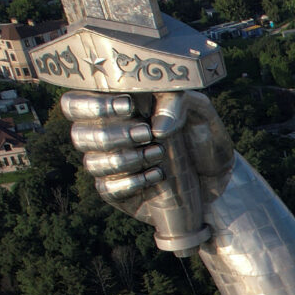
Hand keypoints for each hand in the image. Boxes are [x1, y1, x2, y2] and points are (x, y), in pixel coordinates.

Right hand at [65, 91, 234, 255]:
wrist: (220, 176)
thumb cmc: (202, 135)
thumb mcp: (199, 111)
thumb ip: (178, 103)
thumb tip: (156, 127)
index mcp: (113, 107)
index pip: (74, 102)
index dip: (92, 104)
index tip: (129, 106)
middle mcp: (104, 135)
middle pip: (79, 134)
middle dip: (112, 134)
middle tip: (146, 133)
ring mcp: (109, 165)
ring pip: (91, 163)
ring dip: (124, 159)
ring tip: (159, 154)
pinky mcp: (118, 192)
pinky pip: (107, 189)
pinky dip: (132, 182)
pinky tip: (157, 176)